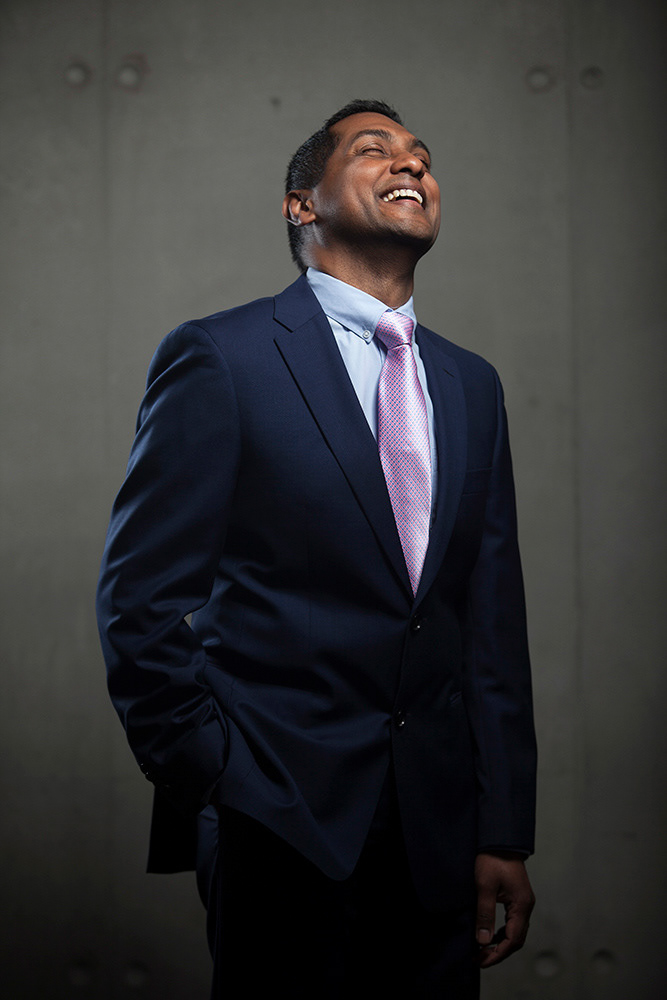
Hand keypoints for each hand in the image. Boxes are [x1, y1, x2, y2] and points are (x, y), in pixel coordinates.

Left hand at [474, 851, 534, 967]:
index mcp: (521, 905)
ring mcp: (523, 902)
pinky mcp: (517, 898)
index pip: (512, 939)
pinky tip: (490, 934)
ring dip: (500, 943)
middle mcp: (526, 906)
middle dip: (498, 952)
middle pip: (516, 939)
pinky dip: (502, 932)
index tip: (482, 960)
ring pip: (515, 932)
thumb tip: (483, 941)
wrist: (499, 840)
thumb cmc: (492, 859)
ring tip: (482, 950)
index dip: (497, 954)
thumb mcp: (484, 886)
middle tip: (480, 959)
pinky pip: (512, 922)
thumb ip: (485, 914)